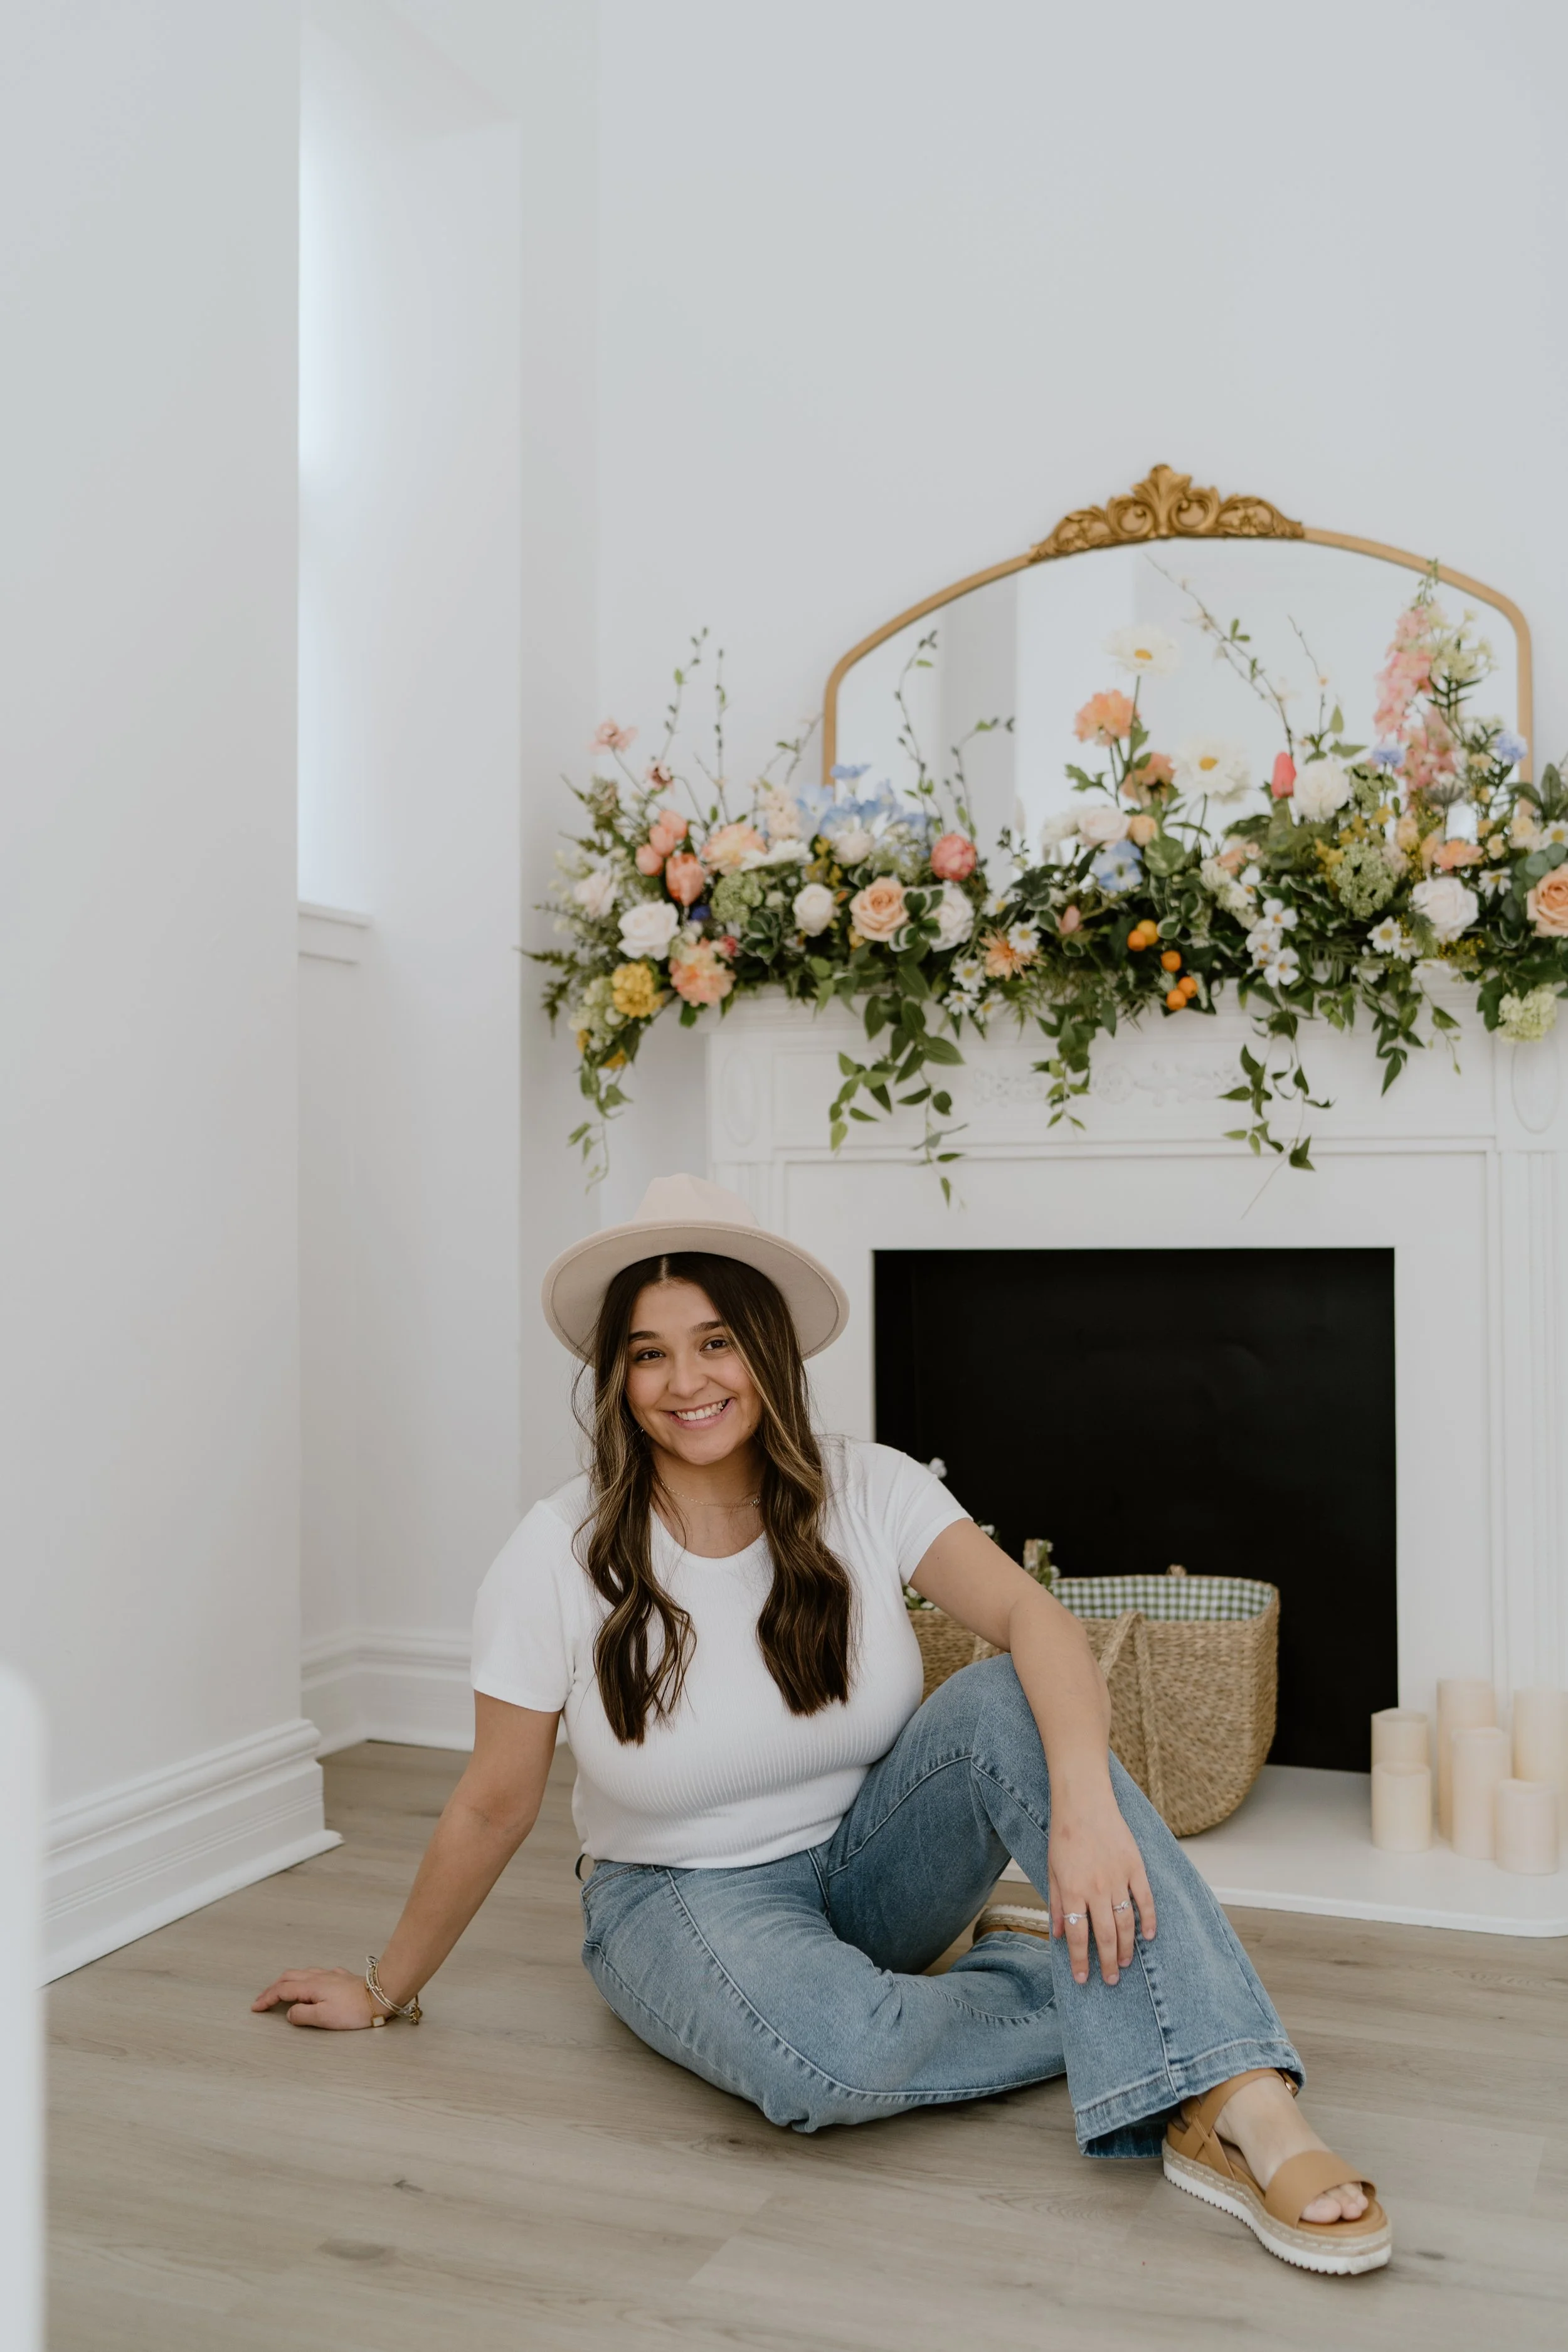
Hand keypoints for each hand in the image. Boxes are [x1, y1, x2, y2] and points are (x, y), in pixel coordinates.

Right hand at [252, 1966, 377, 2028]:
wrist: (380, 1995)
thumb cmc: (353, 2009)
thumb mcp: (323, 2017)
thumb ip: (302, 2015)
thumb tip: (290, 2013)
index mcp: (311, 1986)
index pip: (282, 1990)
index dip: (266, 1998)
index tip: (256, 2007)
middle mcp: (319, 1976)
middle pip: (289, 1977)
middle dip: (273, 1987)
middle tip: (264, 2000)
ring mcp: (331, 1975)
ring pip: (303, 1972)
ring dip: (288, 1981)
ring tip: (282, 1991)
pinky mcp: (342, 1977)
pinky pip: (318, 1973)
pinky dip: (306, 1978)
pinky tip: (312, 1983)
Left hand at [1047, 1780, 1155, 1988]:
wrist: (1083, 1801)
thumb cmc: (1064, 1835)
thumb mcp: (1052, 1870)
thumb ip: (1057, 1903)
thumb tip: (1058, 1934)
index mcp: (1073, 1891)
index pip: (1078, 1936)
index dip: (1080, 1961)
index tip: (1082, 1979)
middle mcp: (1096, 1889)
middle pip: (1106, 1936)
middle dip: (1107, 1963)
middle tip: (1109, 1980)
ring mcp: (1118, 1878)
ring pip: (1126, 1923)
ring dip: (1127, 1948)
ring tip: (1125, 1964)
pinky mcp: (1135, 1867)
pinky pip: (1145, 1900)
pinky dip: (1149, 1920)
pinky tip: (1148, 1936)